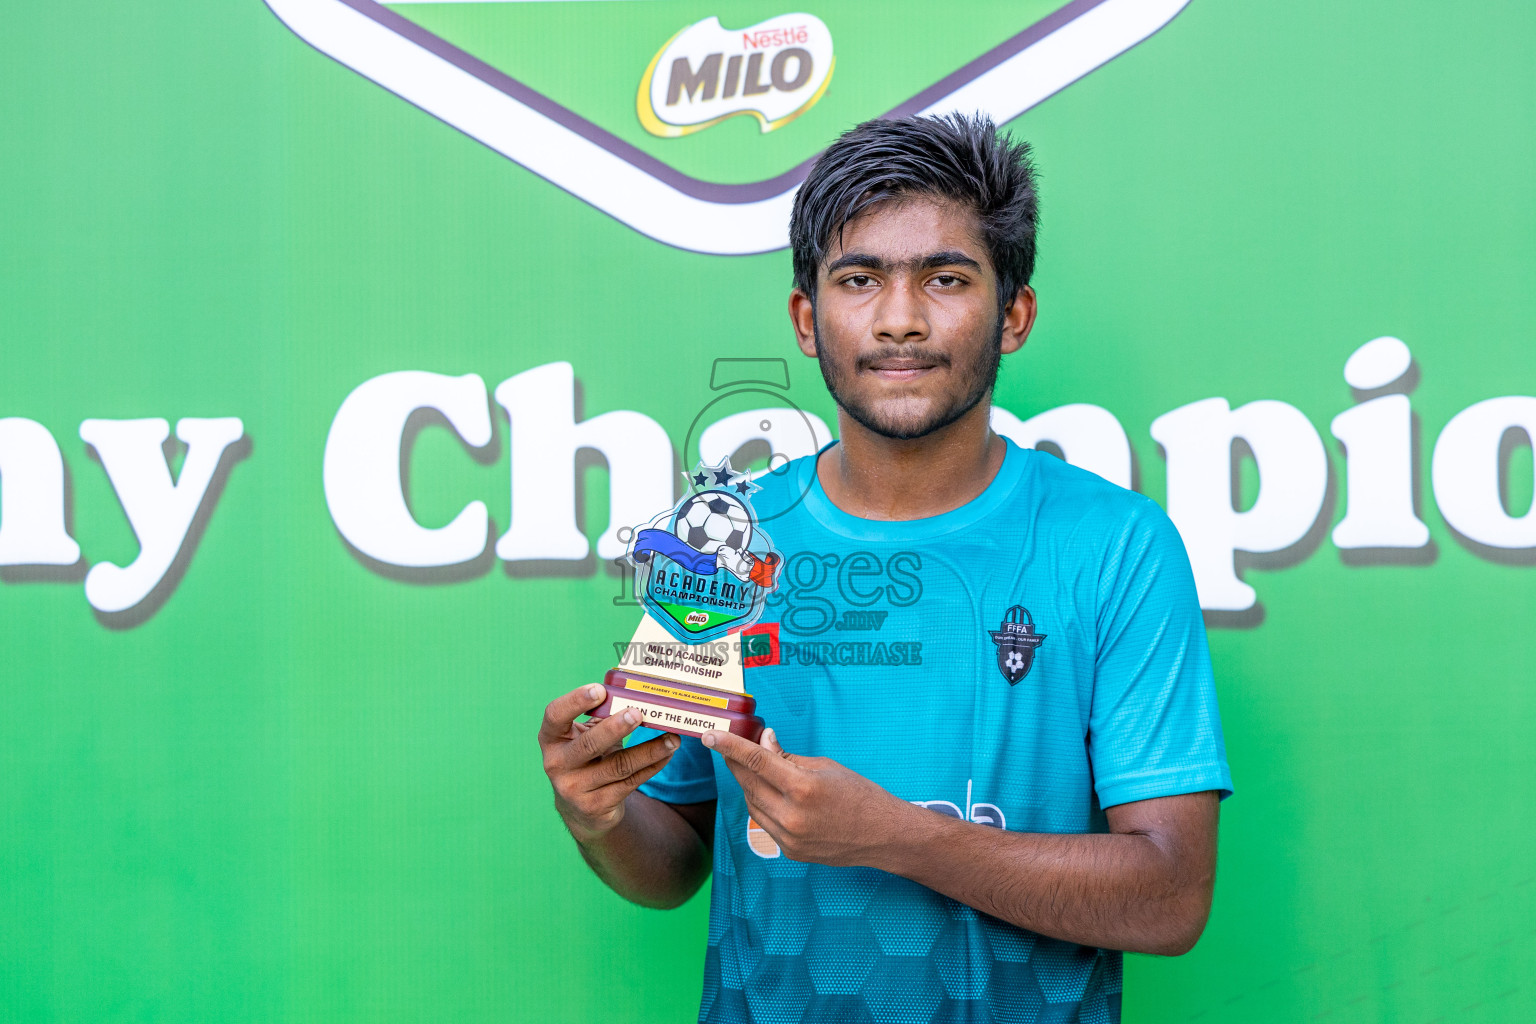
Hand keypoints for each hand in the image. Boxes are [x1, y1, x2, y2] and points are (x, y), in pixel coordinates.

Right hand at [539, 684, 679, 844]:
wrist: (581, 808)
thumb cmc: (587, 758)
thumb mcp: (585, 737)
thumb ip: (601, 717)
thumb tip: (638, 695)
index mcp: (551, 738)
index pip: (555, 715)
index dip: (575, 701)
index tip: (600, 689)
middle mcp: (557, 764)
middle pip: (589, 744)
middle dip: (616, 728)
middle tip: (638, 714)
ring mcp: (574, 788)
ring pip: (618, 766)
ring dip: (649, 750)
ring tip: (672, 738)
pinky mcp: (595, 806)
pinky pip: (630, 782)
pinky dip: (652, 766)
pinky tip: (667, 754)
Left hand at [702, 727, 914, 865]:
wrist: (882, 835)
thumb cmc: (859, 794)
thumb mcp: (824, 766)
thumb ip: (788, 756)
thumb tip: (763, 741)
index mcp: (802, 788)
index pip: (756, 761)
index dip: (729, 746)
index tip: (709, 735)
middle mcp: (791, 816)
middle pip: (748, 783)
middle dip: (735, 762)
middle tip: (727, 745)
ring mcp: (789, 838)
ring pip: (752, 804)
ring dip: (748, 784)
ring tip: (754, 768)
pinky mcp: (789, 851)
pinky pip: (764, 822)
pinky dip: (762, 804)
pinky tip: (770, 793)